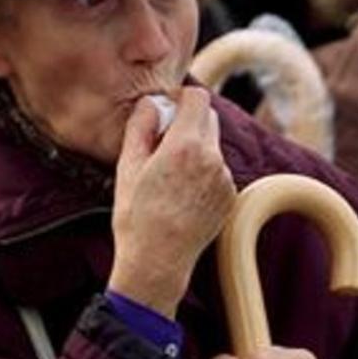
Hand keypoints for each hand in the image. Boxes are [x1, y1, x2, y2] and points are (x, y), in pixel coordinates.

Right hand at [108, 88, 235, 315]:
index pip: (197, 97)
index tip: (165, 110)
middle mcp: (212, 158)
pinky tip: (180, 194)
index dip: (180, 98)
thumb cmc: (136, 216)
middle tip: (161, 144)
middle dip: (186, 122)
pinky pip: (217, 170)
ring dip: (194, 149)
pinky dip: (202, 172)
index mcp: (185, 146)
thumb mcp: (127, 167)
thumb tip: (151, 103)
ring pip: (212, 145)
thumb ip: (141, 127)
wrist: (158, 260)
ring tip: (168, 177)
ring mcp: (224, 178)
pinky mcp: (230, 195)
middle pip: (208, 118)